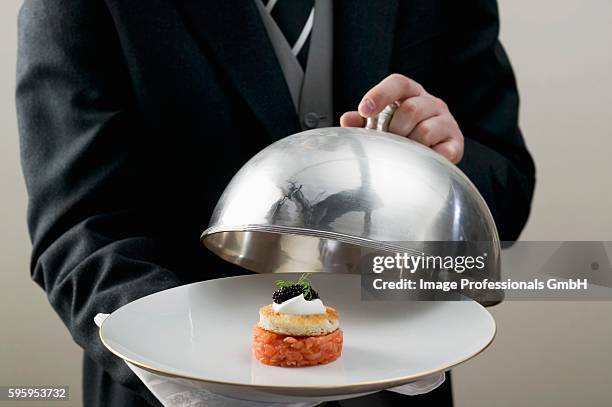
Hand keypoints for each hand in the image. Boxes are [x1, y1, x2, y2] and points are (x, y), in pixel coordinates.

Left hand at [340, 74, 463, 163]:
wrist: (431, 157)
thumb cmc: (402, 136)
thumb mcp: (382, 125)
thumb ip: (363, 122)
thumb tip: (348, 119)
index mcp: (411, 94)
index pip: (398, 83)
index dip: (380, 94)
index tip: (364, 110)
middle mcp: (432, 103)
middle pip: (411, 109)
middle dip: (394, 129)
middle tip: (390, 141)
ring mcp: (446, 123)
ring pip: (424, 131)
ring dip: (409, 146)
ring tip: (404, 152)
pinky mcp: (455, 144)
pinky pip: (441, 151)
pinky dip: (426, 158)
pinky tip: (420, 159)